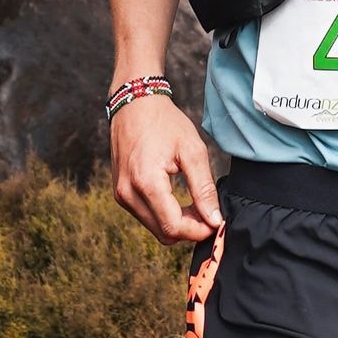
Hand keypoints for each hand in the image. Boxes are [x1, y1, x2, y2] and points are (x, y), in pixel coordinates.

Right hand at [109, 92, 221, 244]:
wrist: (135, 105)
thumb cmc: (164, 122)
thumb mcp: (192, 151)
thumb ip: (204, 188)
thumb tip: (214, 220)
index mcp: (146, 181)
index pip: (173, 226)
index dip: (199, 230)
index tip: (216, 222)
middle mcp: (128, 193)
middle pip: (164, 233)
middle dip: (189, 229)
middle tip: (208, 212)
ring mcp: (121, 194)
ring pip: (155, 228)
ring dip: (177, 223)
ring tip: (195, 204)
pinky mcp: (121, 193)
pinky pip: (146, 216)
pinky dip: (164, 215)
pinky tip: (178, 199)